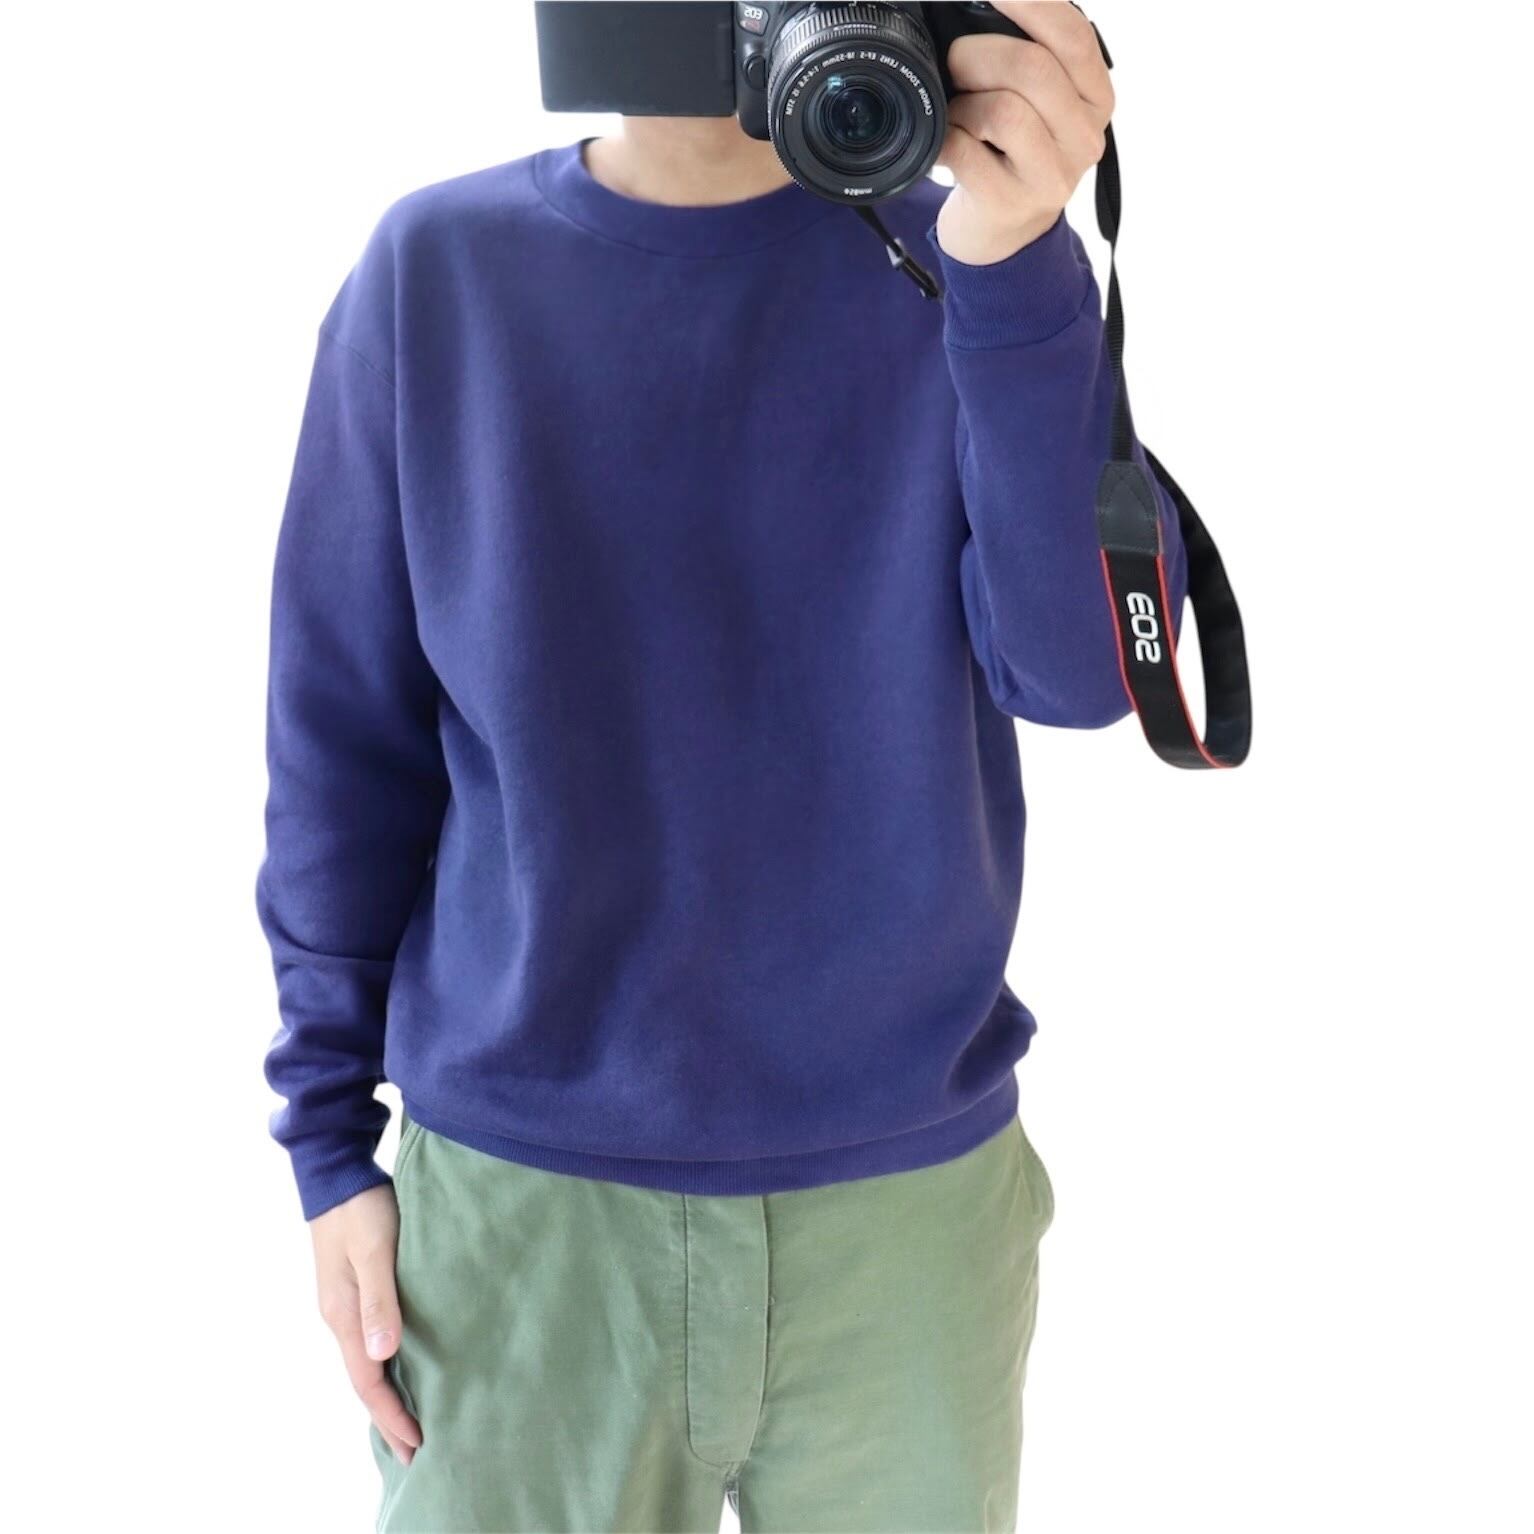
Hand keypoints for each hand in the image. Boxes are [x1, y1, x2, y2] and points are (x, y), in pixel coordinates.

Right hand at [311, 1183, 420, 1464]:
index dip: (391, 1415)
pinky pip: (369, 1342)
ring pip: (366, 1363)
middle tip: (417, 1451)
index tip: (417, 1444)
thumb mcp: (374, 1250)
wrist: (336, 1173)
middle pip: (364, 1380)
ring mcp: (345, 1303)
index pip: (368, 1381)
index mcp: (343, 1315)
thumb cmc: (360, 1208)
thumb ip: (380, 1299)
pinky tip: (400, 1367)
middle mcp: (340, 1317)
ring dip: (387, 1394)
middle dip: (388, 1417)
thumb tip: (383, 1355)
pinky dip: (384, 1366)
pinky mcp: (354, 1288)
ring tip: (412, 1420)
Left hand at [935, 1, 1113, 264]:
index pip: (1073, 35)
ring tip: (958, 113)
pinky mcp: (1011, 204)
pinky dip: (946, 139)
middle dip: (978, 53)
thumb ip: (1030, 53)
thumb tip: (987, 5)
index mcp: (1095, 98)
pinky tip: (947, 144)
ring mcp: (1051, 176)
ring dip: (964, 102)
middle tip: (954, 61)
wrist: (1002, 232)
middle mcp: (1084, 138)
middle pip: (1033, 68)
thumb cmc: (1012, 152)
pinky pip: (968, 152)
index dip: (1032, 3)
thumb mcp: (1037, 100)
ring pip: (1003, 109)